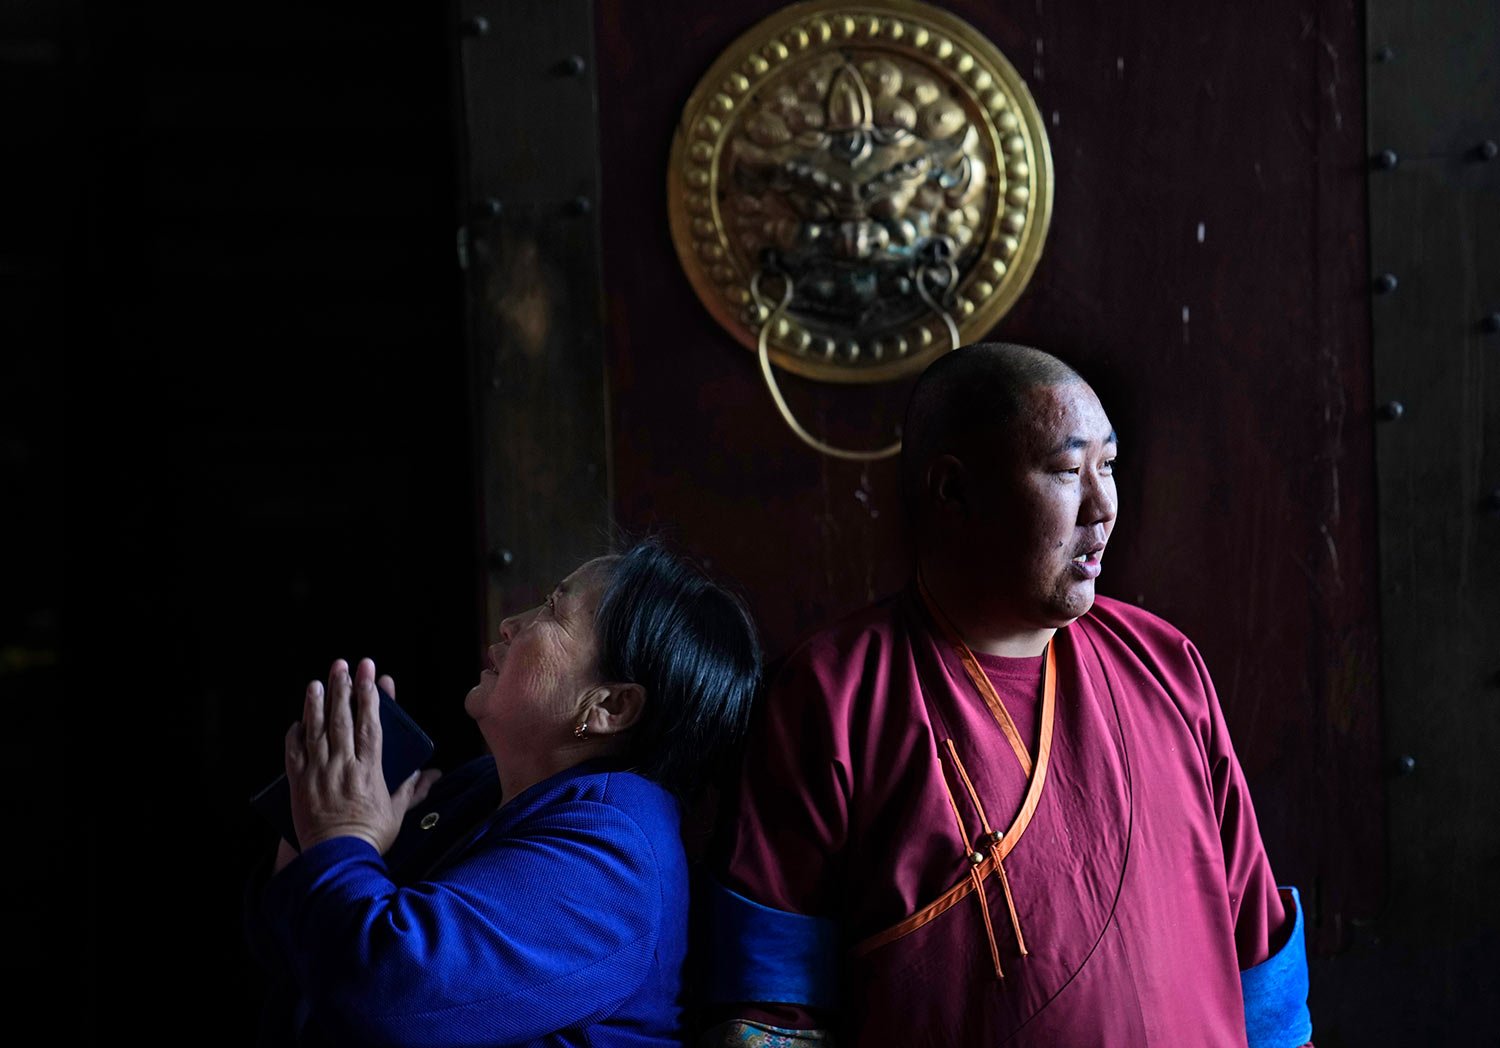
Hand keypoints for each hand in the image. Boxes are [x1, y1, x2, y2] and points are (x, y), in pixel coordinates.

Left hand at [284, 657, 436, 854]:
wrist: (336, 859)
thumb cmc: (370, 836)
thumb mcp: (396, 812)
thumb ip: (412, 789)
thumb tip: (432, 774)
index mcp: (369, 769)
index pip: (370, 723)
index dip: (370, 696)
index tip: (371, 675)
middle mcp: (342, 765)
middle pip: (341, 718)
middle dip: (343, 687)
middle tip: (343, 665)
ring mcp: (318, 772)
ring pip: (315, 729)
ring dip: (316, 703)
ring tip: (317, 682)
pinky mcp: (299, 783)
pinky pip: (293, 753)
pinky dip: (295, 734)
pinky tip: (298, 721)